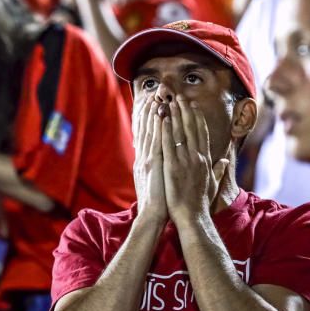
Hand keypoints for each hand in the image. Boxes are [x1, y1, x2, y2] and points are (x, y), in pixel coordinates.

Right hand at [132, 96, 167, 224]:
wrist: (152, 217)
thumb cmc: (160, 202)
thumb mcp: (158, 181)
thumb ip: (161, 168)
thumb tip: (164, 159)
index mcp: (146, 161)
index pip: (147, 135)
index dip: (149, 119)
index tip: (153, 103)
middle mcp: (144, 158)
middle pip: (146, 130)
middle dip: (149, 111)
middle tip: (154, 93)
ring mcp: (148, 161)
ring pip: (150, 132)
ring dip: (153, 114)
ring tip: (157, 97)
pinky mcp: (154, 166)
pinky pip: (157, 143)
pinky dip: (158, 128)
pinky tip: (161, 116)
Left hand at [161, 96, 228, 224]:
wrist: (193, 217)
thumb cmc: (201, 203)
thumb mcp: (213, 184)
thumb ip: (218, 170)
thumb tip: (224, 161)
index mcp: (205, 160)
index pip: (202, 134)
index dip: (197, 118)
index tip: (192, 107)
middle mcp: (197, 157)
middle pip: (191, 129)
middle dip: (185, 111)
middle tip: (179, 97)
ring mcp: (185, 161)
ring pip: (180, 133)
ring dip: (175, 115)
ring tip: (169, 102)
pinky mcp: (173, 167)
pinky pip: (168, 144)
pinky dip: (165, 130)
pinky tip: (161, 119)